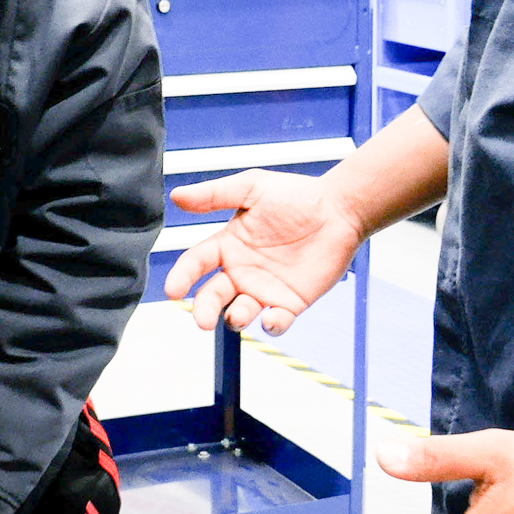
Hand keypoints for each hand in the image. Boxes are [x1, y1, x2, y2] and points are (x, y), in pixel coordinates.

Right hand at [161, 168, 363, 334]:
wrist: (339, 209)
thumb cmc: (296, 196)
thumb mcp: (252, 188)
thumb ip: (215, 195)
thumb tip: (177, 196)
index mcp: (228, 245)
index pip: (196, 263)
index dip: (183, 276)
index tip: (174, 290)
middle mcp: (242, 271)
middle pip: (213, 296)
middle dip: (204, 310)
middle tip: (202, 319)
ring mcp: (265, 289)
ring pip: (240, 313)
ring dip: (236, 318)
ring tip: (238, 315)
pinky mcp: (291, 303)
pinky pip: (277, 322)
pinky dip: (272, 326)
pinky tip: (273, 319)